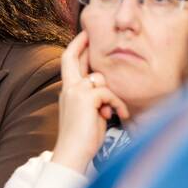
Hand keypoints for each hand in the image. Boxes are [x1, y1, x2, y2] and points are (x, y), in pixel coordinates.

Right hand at [51, 32, 129, 172]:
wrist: (72, 153)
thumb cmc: (82, 138)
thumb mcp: (88, 112)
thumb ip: (93, 97)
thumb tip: (103, 87)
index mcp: (67, 91)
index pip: (68, 63)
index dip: (76, 47)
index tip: (84, 36)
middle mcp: (68, 88)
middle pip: (72, 58)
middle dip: (82, 43)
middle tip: (90, 34)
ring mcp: (75, 91)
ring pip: (100, 79)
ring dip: (112, 96)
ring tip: (117, 112)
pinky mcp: (86, 98)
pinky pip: (109, 93)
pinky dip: (118, 105)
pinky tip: (120, 116)